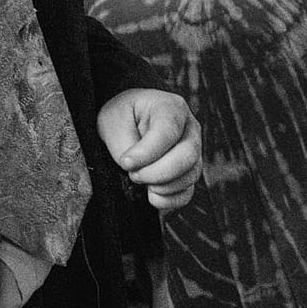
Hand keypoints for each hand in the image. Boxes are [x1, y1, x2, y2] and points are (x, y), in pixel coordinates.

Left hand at [98, 88, 201, 211]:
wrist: (126, 125)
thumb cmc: (121, 118)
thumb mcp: (112, 120)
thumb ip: (123, 142)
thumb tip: (136, 168)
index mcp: (171, 107)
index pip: (168, 131)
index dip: (148, 152)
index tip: (126, 163)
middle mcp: (190, 129)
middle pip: (188, 156)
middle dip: (157, 172)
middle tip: (133, 174)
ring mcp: (193, 153)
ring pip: (190, 176)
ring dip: (161, 186)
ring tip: (138, 180)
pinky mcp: (189, 174)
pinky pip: (187, 193)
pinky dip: (168, 200)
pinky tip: (150, 194)